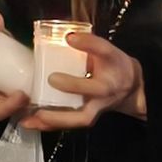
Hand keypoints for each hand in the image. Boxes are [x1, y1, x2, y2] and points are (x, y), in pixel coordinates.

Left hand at [16, 31, 145, 131]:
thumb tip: (66, 36)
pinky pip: (69, 124)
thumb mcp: (106, 50)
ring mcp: (97, 107)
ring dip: (57, 117)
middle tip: (52, 78)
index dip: (88, 43)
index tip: (70, 37)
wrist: (128, 88)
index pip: (103, 51)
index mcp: (112, 65)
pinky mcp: (87, 117)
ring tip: (36, 114)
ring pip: (80, 118)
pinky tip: (32, 122)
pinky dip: (50, 125)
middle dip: (74, 86)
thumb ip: (88, 43)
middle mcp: (106, 90)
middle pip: (95, 90)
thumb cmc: (113, 66)